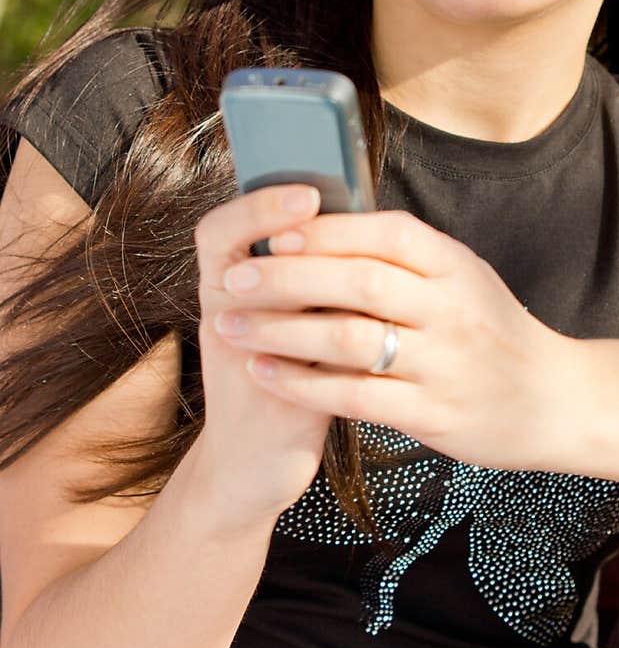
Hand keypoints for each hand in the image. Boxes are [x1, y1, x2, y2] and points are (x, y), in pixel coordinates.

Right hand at [191, 184, 332, 529]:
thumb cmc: (286, 373)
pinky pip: (288, 353)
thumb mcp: (289, 316)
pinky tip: (370, 312)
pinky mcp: (264, 391)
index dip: (255, 205)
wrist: (258, 459)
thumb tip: (353, 214)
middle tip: (312, 197)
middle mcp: (223, 315)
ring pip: (253, 299)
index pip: (219, 230)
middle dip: (271, 220)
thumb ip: (309, 273)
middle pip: (226, 250)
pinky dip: (329, 328)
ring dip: (302, 270)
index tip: (302, 188)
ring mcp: (237, 353)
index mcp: (227, 290)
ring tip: (347, 247)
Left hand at [212, 207, 569, 471]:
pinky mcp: (431, 414)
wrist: (550, 399)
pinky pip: (354, 396)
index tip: (272, 229)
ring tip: (232, 324)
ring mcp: (443, 364)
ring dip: (281, 330)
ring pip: (349, 339)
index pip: (386, 233)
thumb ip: (405, 254)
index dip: (327, 230)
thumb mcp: (462, 275)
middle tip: (235, 276)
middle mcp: (451, 309)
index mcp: (455, 265)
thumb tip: (321, 221)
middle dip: (288, 277)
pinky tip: (265, 372)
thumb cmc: (490, 328)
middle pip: (359, 283)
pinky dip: (302, 383)